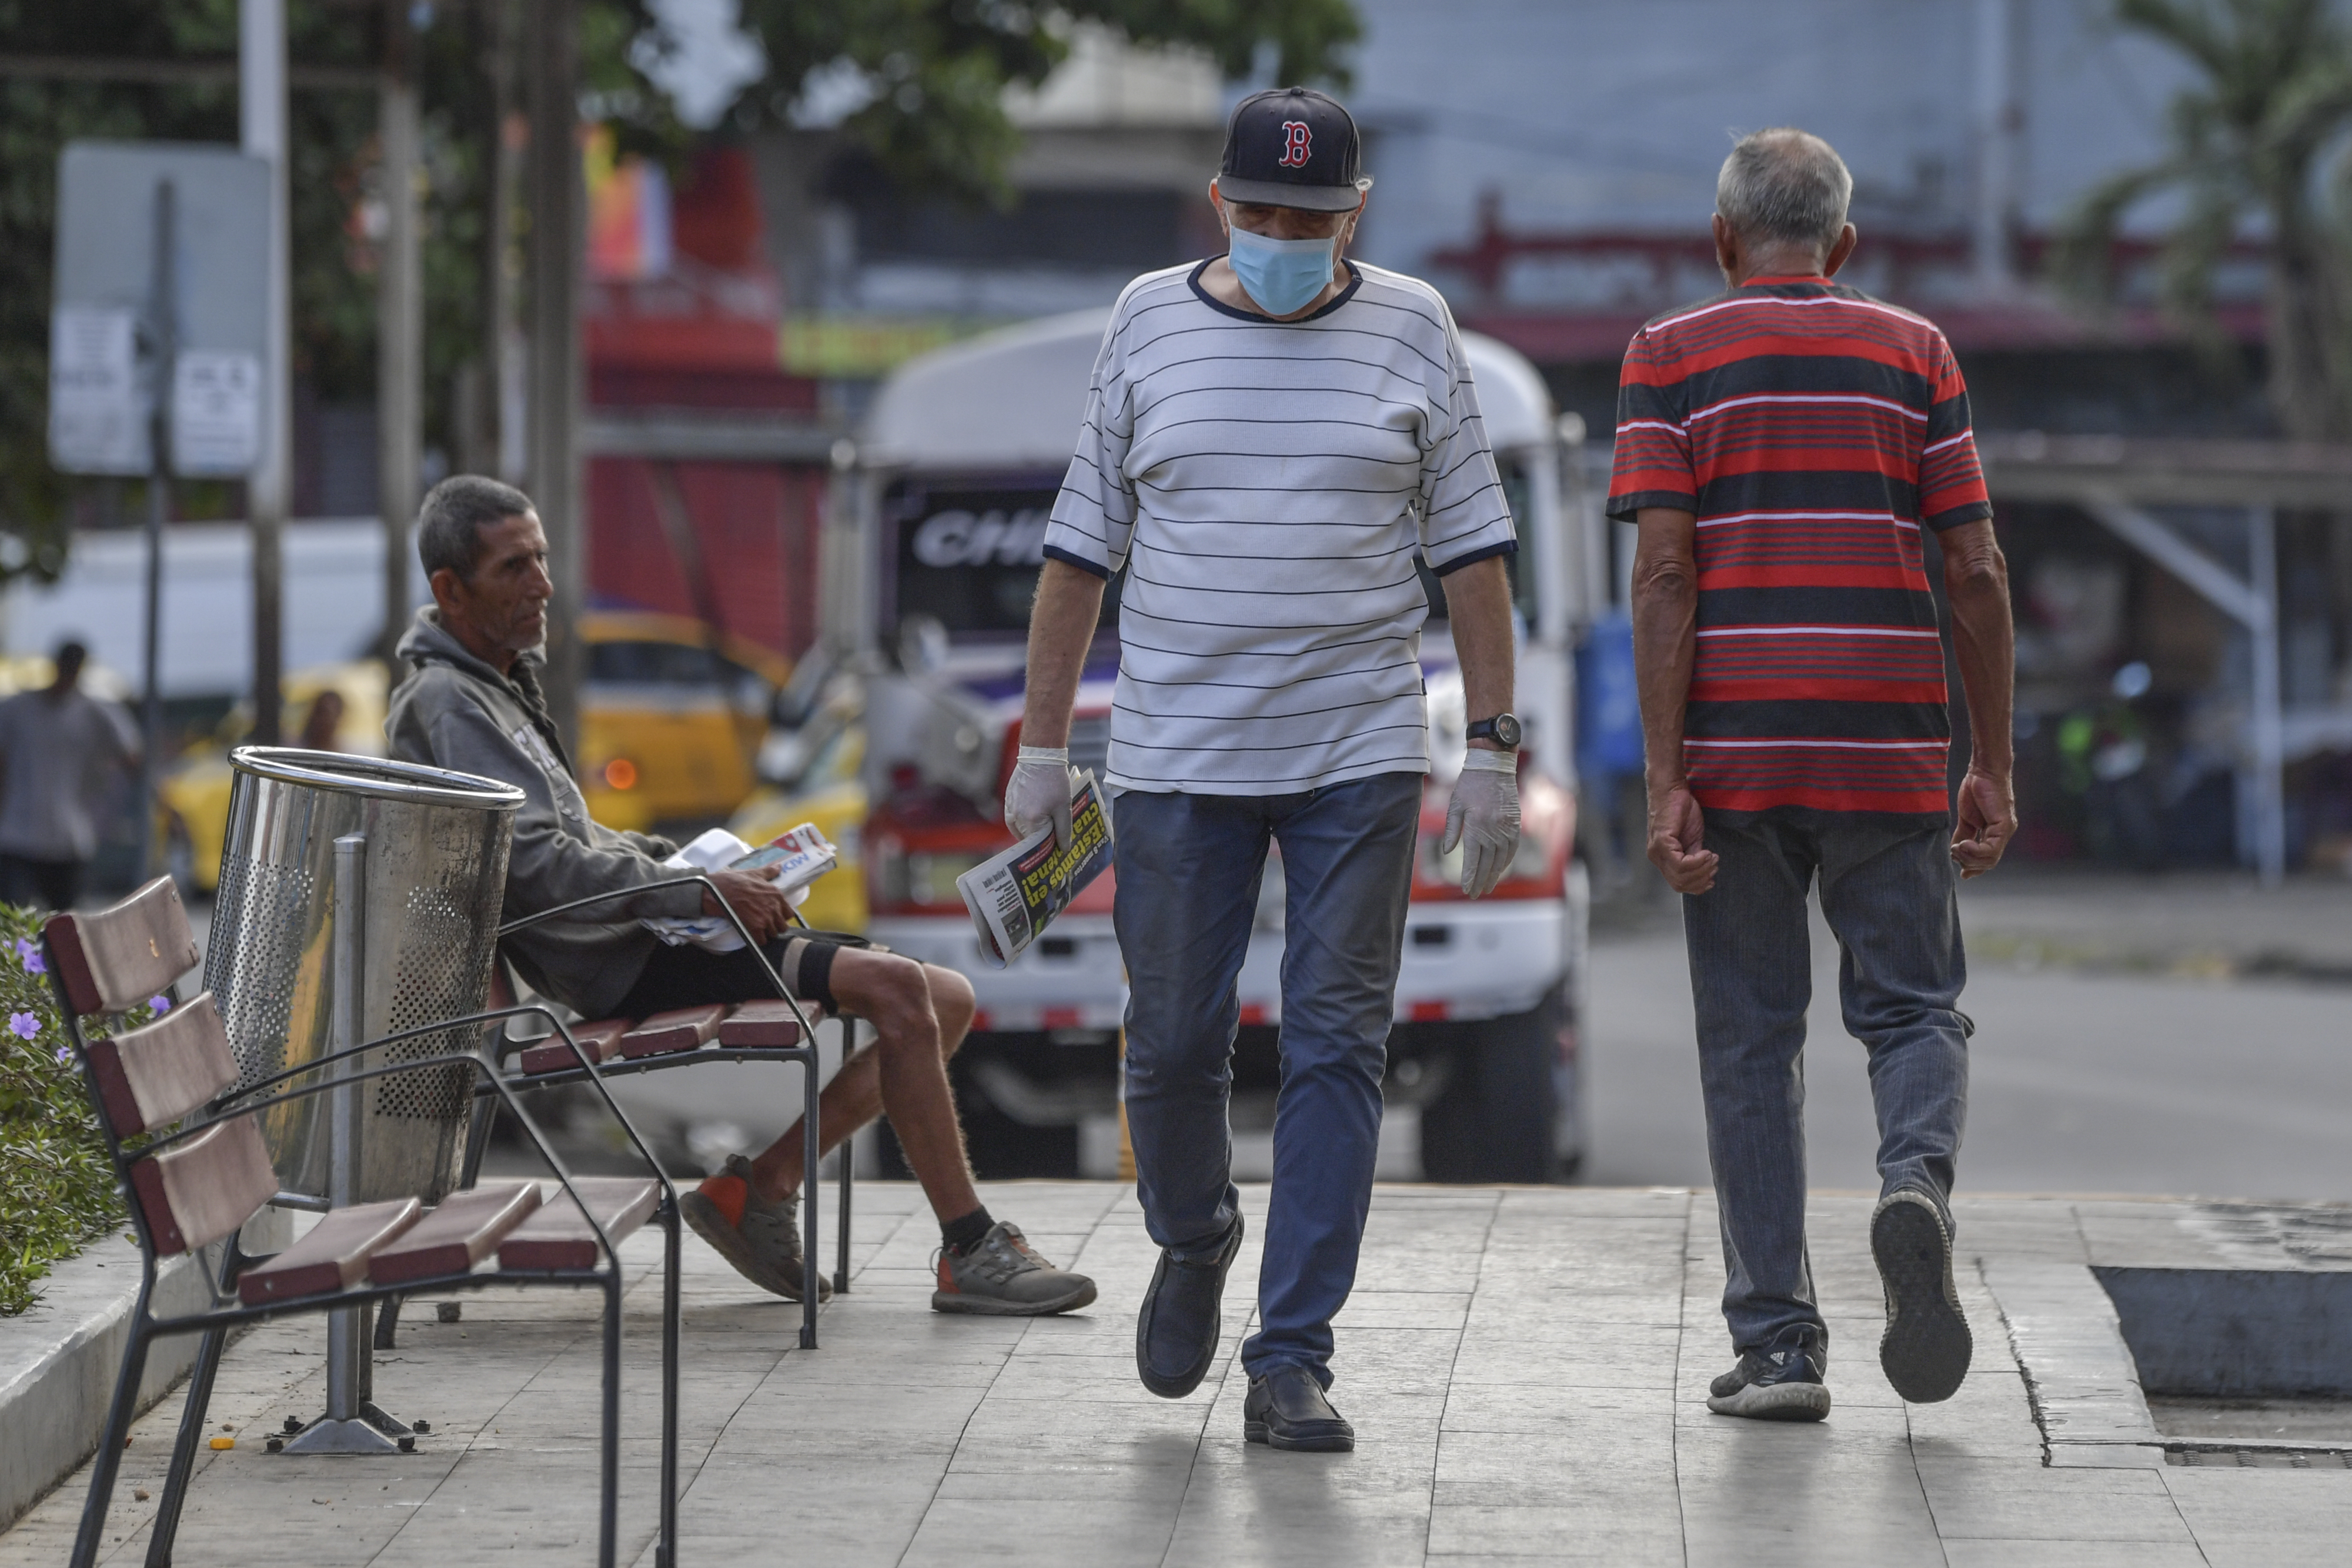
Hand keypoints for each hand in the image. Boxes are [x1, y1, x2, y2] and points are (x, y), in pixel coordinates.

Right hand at [703, 865, 791, 943]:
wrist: (717, 891)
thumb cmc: (734, 881)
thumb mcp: (754, 873)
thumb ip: (769, 872)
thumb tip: (779, 867)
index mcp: (776, 895)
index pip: (789, 913)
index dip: (781, 916)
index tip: (774, 916)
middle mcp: (774, 907)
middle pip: (782, 926)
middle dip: (775, 927)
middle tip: (765, 924)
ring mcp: (765, 919)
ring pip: (773, 934)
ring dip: (766, 934)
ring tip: (756, 929)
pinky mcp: (755, 928)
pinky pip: (762, 941)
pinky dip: (757, 940)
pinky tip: (751, 934)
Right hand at [1005, 745, 1077, 849]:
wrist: (1040, 757)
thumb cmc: (1054, 779)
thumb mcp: (1064, 807)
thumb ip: (1063, 830)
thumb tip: (1064, 848)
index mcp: (1032, 820)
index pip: (1039, 844)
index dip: (1050, 846)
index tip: (1058, 847)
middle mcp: (1017, 817)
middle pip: (1029, 838)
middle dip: (1041, 839)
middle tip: (1054, 835)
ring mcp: (1010, 809)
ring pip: (1020, 830)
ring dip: (1032, 830)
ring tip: (1046, 824)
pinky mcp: (1007, 801)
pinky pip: (1013, 819)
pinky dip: (1023, 821)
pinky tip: (1034, 816)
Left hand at [1442, 749, 1521, 897]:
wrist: (1493, 765)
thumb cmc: (1469, 784)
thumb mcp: (1455, 805)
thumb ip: (1452, 829)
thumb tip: (1448, 852)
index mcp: (1477, 825)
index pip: (1473, 859)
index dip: (1469, 876)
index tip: (1466, 889)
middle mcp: (1494, 829)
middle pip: (1488, 863)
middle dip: (1481, 881)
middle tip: (1475, 894)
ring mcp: (1507, 827)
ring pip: (1502, 859)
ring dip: (1494, 875)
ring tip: (1487, 887)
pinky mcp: (1516, 823)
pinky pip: (1513, 848)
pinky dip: (1506, 862)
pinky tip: (1500, 870)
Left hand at [1646, 778, 1717, 894]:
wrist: (1672, 789)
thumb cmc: (1682, 811)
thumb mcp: (1692, 839)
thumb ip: (1694, 856)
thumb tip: (1704, 872)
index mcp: (1662, 859)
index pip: (1679, 884)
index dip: (1697, 885)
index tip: (1712, 876)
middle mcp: (1656, 857)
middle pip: (1680, 884)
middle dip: (1701, 879)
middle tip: (1714, 865)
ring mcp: (1657, 851)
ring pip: (1680, 877)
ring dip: (1702, 870)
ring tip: (1712, 857)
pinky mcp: (1661, 842)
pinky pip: (1680, 864)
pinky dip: (1697, 862)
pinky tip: (1706, 852)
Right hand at [1949, 765, 2016, 878]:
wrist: (1984, 770)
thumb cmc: (1976, 788)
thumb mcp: (1966, 817)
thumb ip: (1962, 834)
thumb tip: (1955, 850)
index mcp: (1994, 833)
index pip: (1987, 859)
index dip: (1975, 869)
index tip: (1963, 875)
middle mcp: (2002, 834)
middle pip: (1988, 862)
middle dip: (1969, 863)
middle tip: (1954, 853)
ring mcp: (2005, 830)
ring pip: (1990, 859)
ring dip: (1970, 858)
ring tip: (1957, 848)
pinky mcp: (2004, 825)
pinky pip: (1992, 848)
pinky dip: (1976, 851)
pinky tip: (1963, 845)